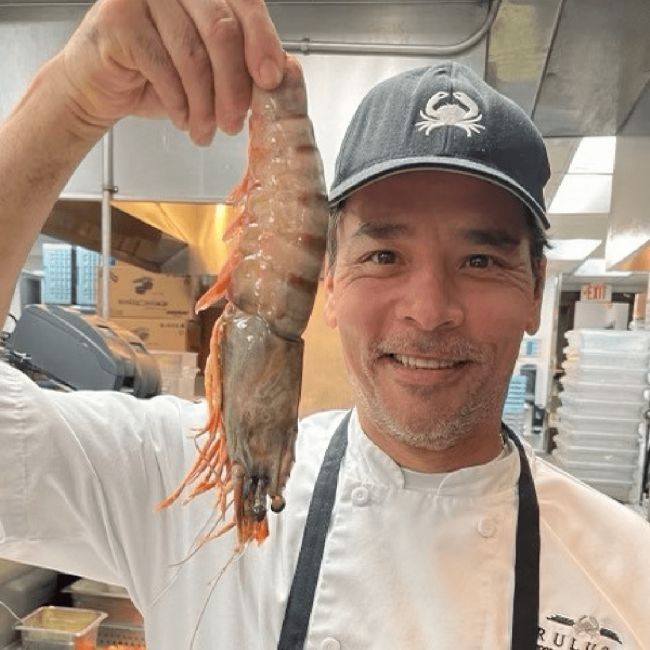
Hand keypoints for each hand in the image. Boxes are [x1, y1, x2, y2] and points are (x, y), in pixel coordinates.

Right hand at [61, 0, 283, 143]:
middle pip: (223, 32)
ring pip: (194, 56)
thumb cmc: (155, 74)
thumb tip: (279, 74)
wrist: (101, 88)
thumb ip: (240, 60)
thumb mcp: (209, 68)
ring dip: (205, 106)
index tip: (271, 80)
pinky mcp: (119, 20)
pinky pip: (164, 69)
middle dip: (233, 88)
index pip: (244, 3)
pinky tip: (181, 118)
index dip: (263, 42)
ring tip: (205, 130)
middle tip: (233, 123)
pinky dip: (178, 104)